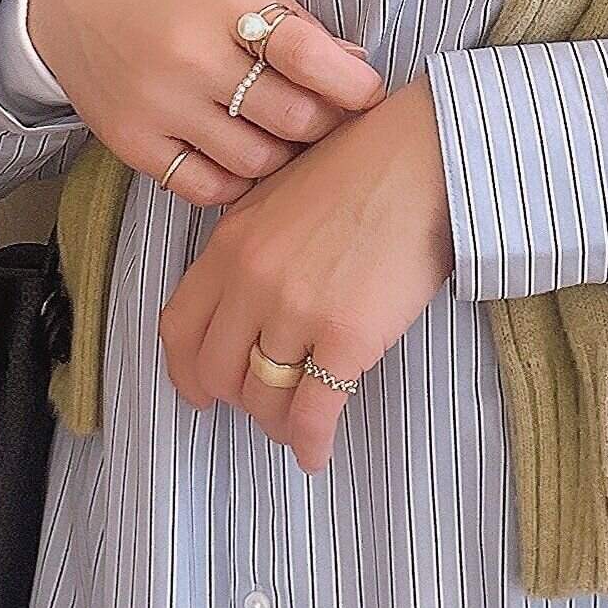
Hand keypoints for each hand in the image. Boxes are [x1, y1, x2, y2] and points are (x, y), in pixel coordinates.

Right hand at [27, 0, 385, 204]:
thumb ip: (297, 25)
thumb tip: (357, 68)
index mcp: (225, 1)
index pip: (305, 52)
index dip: (351, 82)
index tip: (369, 93)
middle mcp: (190, 56)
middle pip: (291, 117)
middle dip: (326, 124)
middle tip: (329, 118)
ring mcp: (158, 105)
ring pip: (257, 161)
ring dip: (286, 157)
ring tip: (285, 136)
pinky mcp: (133, 143)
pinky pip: (207, 188)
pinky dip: (238, 181)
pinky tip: (243, 157)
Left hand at [157, 70, 454, 473]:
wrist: (427, 154)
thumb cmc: (367, 164)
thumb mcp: (284, 194)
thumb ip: (254, 246)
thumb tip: (248, 300)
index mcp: (231, 244)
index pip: (179, 328)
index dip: (187, 371)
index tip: (202, 389)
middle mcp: (252, 281)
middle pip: (217, 371)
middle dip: (236, 399)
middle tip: (260, 404)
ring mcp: (297, 311)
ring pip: (263, 397)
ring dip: (276, 421)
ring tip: (296, 423)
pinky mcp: (347, 336)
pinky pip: (314, 411)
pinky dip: (311, 442)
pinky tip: (317, 453)